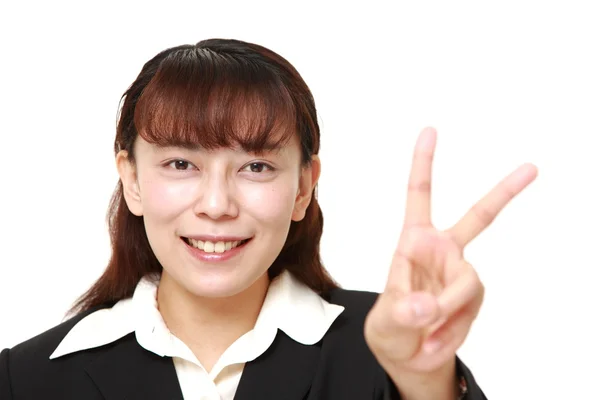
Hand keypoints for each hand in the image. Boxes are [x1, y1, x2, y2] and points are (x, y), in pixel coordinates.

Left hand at [364, 127, 536, 390]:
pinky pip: (470, 308)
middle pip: (479, 217)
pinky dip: (454, 328)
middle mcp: (442, 250)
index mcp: (413, 242)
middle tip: (532, 167)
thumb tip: (427, 306)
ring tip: (427, 333)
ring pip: (468, 283)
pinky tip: (437, 337)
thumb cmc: (391, 328)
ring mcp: (461, 272)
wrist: (409, 355)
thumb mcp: (387, 321)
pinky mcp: (473, 295)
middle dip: (504, 192)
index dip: (423, 163)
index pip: (419, 196)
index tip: (430, 130)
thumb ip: (403, 311)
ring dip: (448, 312)